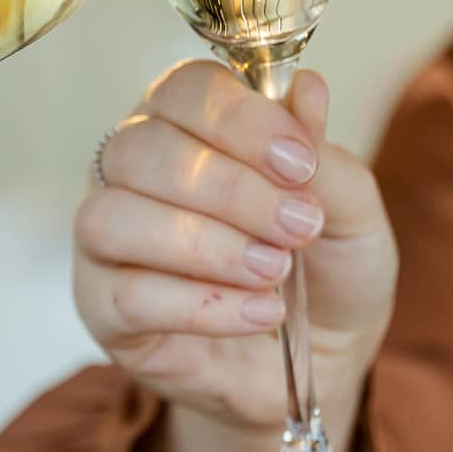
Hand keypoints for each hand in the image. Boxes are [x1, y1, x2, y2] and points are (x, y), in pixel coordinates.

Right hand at [74, 61, 396, 437]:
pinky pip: (125, 295)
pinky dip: (200, 305)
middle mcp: (133, 171)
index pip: (185, 90)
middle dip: (230, 190)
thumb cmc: (327, 274)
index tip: (298, 162)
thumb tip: (306, 87)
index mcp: (188, 126)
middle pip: (142, 150)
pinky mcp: (101, 306)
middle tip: (297, 227)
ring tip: (273, 273)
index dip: (239, 118)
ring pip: (114, 219)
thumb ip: (325, 158)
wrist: (319, 364)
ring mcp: (107, 239)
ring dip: (204, 246)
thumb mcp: (351, 215)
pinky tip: (258, 314)